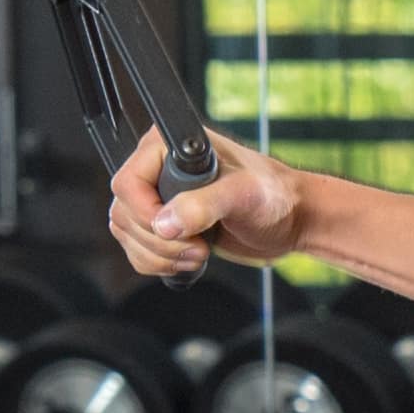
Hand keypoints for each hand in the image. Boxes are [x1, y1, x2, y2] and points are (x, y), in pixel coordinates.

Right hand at [111, 124, 303, 277]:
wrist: (289, 220)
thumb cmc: (274, 194)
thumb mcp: (241, 195)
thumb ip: (203, 205)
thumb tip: (165, 223)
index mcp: (167, 148)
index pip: (127, 183)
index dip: (146, 213)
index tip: (176, 229)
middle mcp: (156, 170)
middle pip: (124, 215)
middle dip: (159, 242)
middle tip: (198, 247)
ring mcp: (159, 199)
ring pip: (128, 236)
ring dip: (160, 256)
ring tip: (199, 254)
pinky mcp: (165, 226)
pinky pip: (139, 251)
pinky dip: (160, 264)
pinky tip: (192, 259)